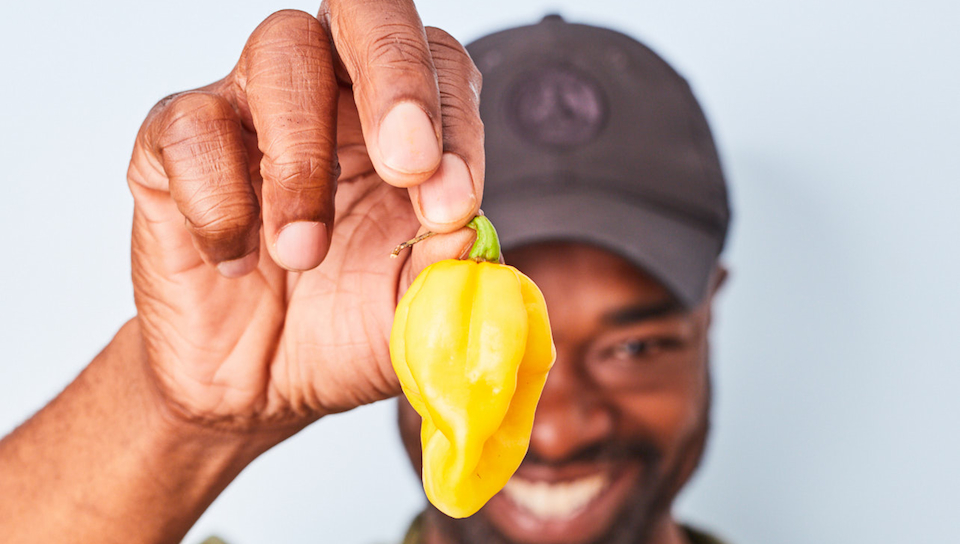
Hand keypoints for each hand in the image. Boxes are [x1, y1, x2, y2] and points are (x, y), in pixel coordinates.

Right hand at [126, 3, 482, 436]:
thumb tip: (464, 222)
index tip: (452, 205)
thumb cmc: (341, 329)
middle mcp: (331, 93)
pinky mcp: (174, 142)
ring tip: (303, 255)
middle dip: (396, 76)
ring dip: (303, 161)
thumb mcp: (409, 309)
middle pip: (365, 12)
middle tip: (407, 164)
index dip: (455, 122)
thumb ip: (443, 264)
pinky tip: (237, 262)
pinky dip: (220, 202)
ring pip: (282, 49)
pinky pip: (193, 125)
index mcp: (401, 124)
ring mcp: (251, 106)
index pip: (440, 66)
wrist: (256, 387)